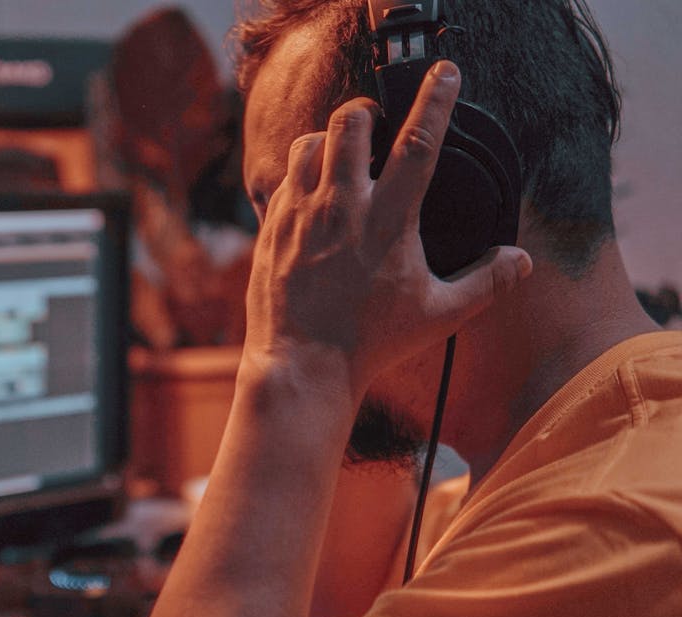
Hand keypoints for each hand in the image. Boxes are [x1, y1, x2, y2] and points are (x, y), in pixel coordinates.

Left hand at [242, 61, 531, 403]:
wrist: (303, 364)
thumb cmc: (372, 342)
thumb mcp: (439, 314)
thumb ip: (485, 282)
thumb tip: (522, 261)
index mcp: (388, 221)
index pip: (418, 144)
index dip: (435, 101)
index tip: (445, 74)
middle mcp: (341, 207)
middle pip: (349, 123)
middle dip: (366, 111)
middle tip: (377, 125)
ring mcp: (301, 214)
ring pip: (309, 142)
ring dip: (329, 139)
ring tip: (343, 156)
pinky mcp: (272, 227)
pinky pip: (283, 178)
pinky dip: (302, 173)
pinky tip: (314, 191)